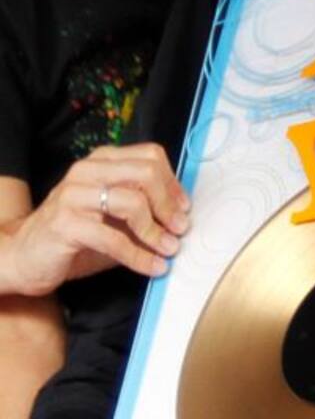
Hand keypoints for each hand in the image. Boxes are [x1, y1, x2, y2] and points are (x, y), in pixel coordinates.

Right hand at [2, 145, 189, 295]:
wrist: (21, 257)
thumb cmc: (74, 236)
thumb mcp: (112, 215)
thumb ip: (142, 207)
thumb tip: (181, 216)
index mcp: (103, 160)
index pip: (151, 156)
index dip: (173, 183)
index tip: (184, 208)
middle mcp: (88, 170)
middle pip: (146, 174)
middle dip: (168, 204)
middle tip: (180, 229)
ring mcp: (75, 194)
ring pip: (133, 203)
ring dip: (156, 232)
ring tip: (169, 249)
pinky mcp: (66, 224)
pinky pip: (114, 239)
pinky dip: (139, 255)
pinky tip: (152, 266)